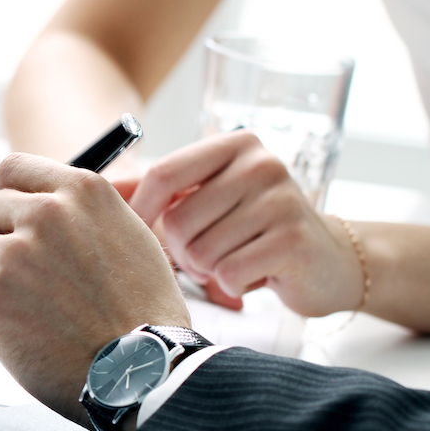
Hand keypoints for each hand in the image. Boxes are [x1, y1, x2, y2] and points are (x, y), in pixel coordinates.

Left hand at [0, 153, 189, 426]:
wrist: (144, 371)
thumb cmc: (143, 313)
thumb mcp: (129, 236)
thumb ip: (80, 213)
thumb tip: (36, 203)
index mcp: (81, 191)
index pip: (11, 169)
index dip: (5, 195)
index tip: (8, 216)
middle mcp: (46, 213)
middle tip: (20, 272)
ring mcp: (14, 253)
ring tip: (29, 306)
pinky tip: (29, 332)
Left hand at [127, 130, 363, 316]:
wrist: (327, 261)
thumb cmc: (254, 229)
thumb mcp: (210, 197)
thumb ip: (160, 190)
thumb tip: (102, 189)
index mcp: (235, 144)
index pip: (164, 173)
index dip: (140, 212)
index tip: (136, 235)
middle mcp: (262, 164)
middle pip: (179, 220)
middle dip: (182, 252)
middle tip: (205, 257)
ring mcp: (282, 200)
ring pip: (201, 252)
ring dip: (207, 271)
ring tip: (232, 262)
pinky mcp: (293, 240)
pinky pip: (228, 274)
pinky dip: (231, 285)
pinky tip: (252, 276)